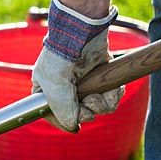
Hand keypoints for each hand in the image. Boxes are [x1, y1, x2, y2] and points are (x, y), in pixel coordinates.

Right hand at [31, 0, 123, 131]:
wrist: (83, 31)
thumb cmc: (62, 56)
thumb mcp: (55, 86)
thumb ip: (62, 109)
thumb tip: (73, 125)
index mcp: (46, 90)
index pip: (52, 115)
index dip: (64, 123)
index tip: (75, 127)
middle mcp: (65, 89)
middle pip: (79, 115)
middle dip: (87, 111)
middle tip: (88, 101)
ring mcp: (84, 84)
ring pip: (98, 108)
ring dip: (102, 103)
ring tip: (99, 91)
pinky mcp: (100, 78)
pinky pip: (110, 97)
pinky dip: (113, 93)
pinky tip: (112, 86)